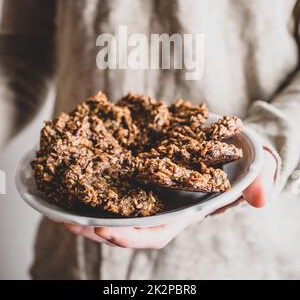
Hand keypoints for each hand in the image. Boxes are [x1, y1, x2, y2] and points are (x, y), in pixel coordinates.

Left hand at [63, 148, 277, 248]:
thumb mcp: (256, 167)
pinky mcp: (141, 174)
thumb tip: (261, 199)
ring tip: (57, 206)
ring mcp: (150, 191)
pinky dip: (94, 186)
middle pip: (125, 226)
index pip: (157, 232)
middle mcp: (163, 205)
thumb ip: (259, 181)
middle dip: (97, 228)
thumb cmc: (241, 159)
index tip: (107, 231)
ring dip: (86, 210)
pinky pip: (114, 186)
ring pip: (114, 208)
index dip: (132, 235)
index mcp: (185, 210)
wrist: (229, 145)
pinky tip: (73, 177)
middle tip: (67, 220)